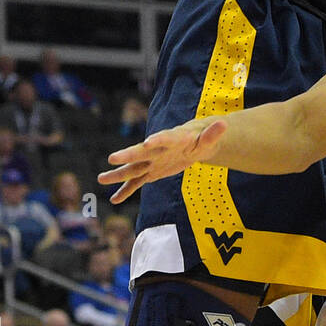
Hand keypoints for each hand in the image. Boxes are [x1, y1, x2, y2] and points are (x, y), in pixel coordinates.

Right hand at [98, 117, 226, 203]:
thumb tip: (224, 125)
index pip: (164, 138)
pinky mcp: (151, 172)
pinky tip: (114, 199)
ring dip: (118, 174)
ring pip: (133, 169)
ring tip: (101, 179)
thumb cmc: (201, 138)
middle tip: (112, 157)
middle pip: (141, 152)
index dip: (157, 140)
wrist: (193, 142)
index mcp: (172, 139)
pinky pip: (137, 183)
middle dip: (128, 155)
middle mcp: (157, 149)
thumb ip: (214, 133)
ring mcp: (152, 162)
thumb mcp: (210, 138)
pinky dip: (126, 191)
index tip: (147, 143)